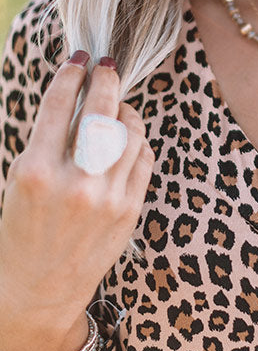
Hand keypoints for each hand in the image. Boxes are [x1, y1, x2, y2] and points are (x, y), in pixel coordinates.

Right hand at [0, 54, 153, 325]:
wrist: (37, 290)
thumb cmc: (22, 230)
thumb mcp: (22, 182)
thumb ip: (49, 142)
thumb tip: (80, 96)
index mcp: (35, 172)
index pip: (58, 105)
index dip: (71, 74)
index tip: (79, 60)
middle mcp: (73, 183)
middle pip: (100, 111)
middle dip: (106, 80)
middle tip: (107, 66)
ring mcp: (106, 198)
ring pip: (129, 133)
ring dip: (126, 111)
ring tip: (118, 105)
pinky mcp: (129, 211)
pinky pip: (143, 160)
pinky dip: (138, 141)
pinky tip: (129, 136)